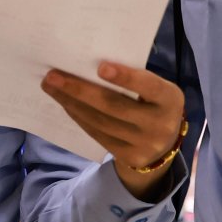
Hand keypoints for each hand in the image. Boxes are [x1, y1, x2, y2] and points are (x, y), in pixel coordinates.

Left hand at [43, 62, 186, 198]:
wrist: (163, 145)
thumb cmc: (153, 104)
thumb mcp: (155, 91)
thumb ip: (135, 80)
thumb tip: (89, 64)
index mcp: (170, 99)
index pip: (148, 86)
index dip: (126, 77)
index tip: (100, 67)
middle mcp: (161, 124)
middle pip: (114, 106)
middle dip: (80, 90)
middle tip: (52, 76)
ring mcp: (145, 144)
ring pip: (100, 121)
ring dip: (72, 103)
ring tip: (51, 87)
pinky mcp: (129, 156)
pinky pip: (97, 134)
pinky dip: (79, 117)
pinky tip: (65, 104)